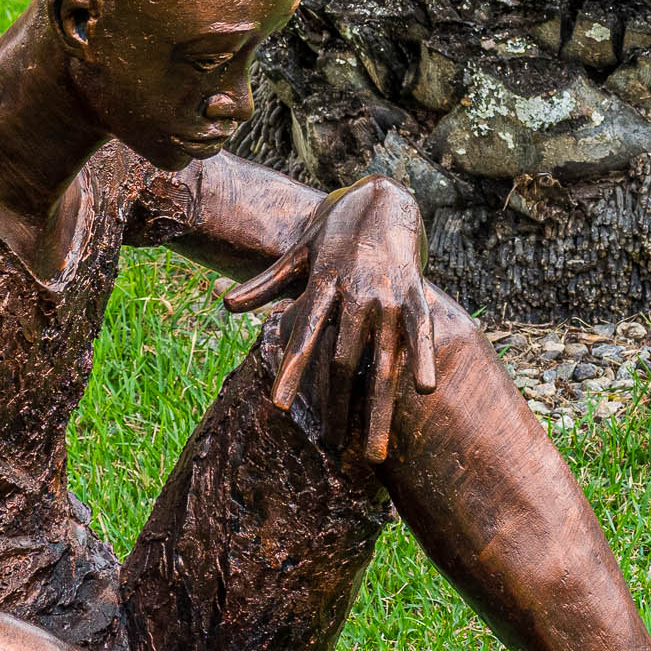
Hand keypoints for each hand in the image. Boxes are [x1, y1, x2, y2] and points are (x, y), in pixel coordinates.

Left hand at [223, 176, 435, 461]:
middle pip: (343, 362)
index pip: (303, 337)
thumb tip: (226, 305)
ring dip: (379, 410)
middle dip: (339, 408)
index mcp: (322, 286)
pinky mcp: (415, 293)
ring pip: (382, 361)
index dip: (292, 372)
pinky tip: (425, 392)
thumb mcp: (298, 253)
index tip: (280, 407)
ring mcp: (387, 295)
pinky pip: (421, 332)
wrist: (383, 197)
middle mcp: (354, 294)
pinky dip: (423, 358)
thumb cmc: (335, 232)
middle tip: (334, 448)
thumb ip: (266, 283)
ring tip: (376, 454)